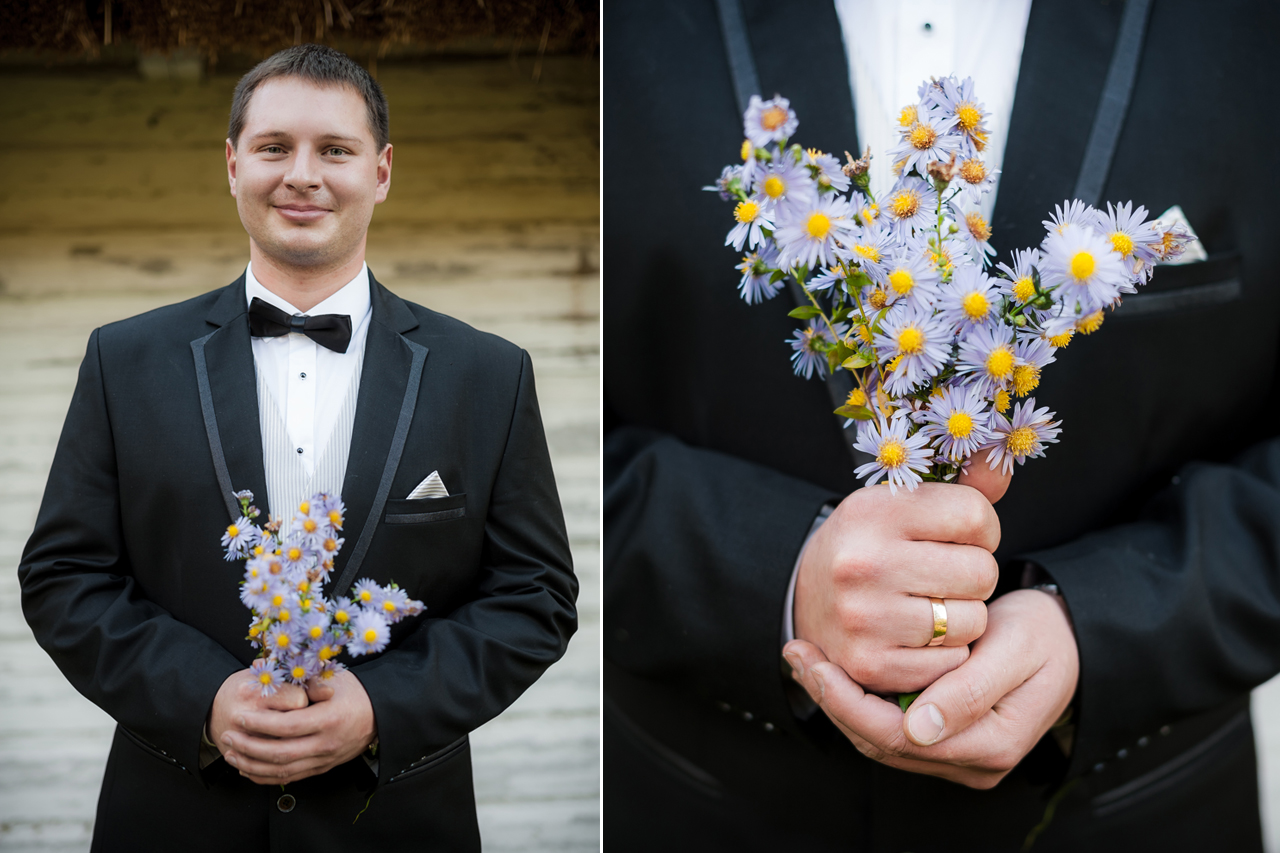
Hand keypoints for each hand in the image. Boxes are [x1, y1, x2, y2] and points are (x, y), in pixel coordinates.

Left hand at [216, 669, 376, 784]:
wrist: (380, 715)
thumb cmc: (355, 693)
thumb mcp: (333, 679)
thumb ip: (304, 679)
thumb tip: (270, 671)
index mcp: (329, 719)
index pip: (287, 726)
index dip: (260, 723)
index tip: (240, 716)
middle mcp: (326, 743)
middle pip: (280, 753)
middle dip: (248, 747)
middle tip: (228, 736)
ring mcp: (324, 759)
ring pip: (282, 770)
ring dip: (251, 765)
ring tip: (231, 754)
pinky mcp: (322, 768)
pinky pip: (289, 778)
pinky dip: (265, 777)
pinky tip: (248, 769)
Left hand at [784, 588, 1078, 788]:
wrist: (1068, 636)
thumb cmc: (1044, 634)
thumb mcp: (1015, 649)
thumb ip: (969, 691)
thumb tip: (918, 729)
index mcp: (993, 743)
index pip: (899, 736)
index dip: (846, 701)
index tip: (812, 660)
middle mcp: (972, 761)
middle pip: (880, 742)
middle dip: (831, 699)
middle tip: (796, 653)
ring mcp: (957, 755)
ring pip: (880, 738)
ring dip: (838, 700)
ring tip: (804, 658)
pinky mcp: (945, 738)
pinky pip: (890, 727)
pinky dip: (857, 699)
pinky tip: (833, 669)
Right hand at [792, 464, 1009, 693]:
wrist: (805, 597)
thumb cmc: (870, 545)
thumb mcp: (902, 503)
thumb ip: (961, 486)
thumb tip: (1002, 472)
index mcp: (872, 511)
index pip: (975, 515)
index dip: (983, 529)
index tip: (962, 537)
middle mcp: (863, 562)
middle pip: (982, 572)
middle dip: (975, 576)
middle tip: (947, 576)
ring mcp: (864, 617)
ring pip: (972, 621)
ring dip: (963, 616)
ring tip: (933, 605)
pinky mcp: (869, 663)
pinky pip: (951, 662)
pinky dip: (946, 652)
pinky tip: (920, 637)